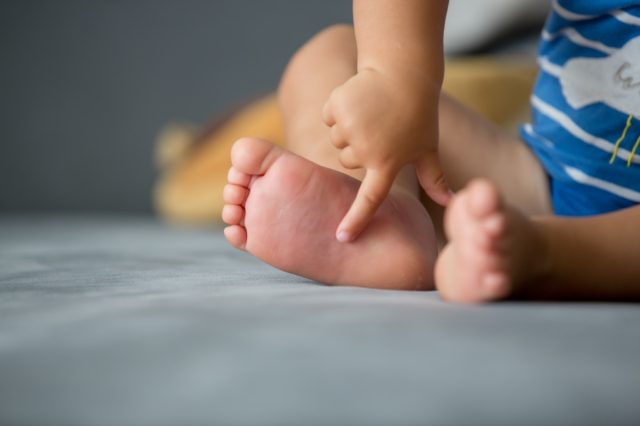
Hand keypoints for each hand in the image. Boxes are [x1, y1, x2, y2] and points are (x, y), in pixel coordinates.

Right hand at [322, 67, 450, 241]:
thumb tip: (453, 203)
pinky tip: (358, 100)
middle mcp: (367, 150)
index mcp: (388, 163)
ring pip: (336, 140)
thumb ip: (435, 179)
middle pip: (348, 161)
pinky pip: (328, 118)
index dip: (357, 220)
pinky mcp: (336, 107)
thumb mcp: (428, 147)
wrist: (404, 72)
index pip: (371, 199)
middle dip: (358, 148)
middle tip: (379, 129)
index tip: (342, 237)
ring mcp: (350, 128)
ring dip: (348, 128)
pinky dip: (338, 109)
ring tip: (370, 113)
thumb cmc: (418, 114)